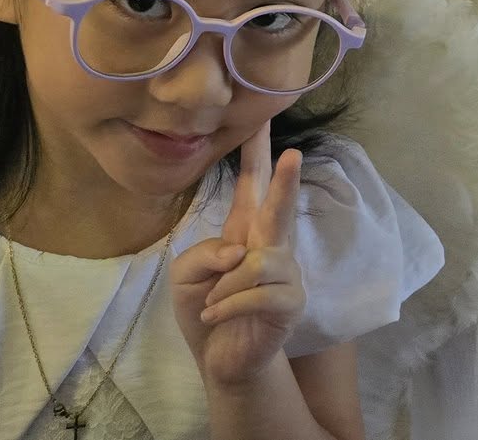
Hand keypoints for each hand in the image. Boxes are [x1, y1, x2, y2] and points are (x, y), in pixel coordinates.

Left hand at [170, 123, 304, 389]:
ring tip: (211, 305)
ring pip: (254, 264)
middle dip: (284, 181)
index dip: (258, 153)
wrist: (224, 357)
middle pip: (277, 207)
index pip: (252, 185)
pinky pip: (254, 293)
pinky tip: (216, 315)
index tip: (263, 119)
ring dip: (223, 287)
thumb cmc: (207, 309)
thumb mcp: (184, 277)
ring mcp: (285, 274)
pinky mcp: (289, 301)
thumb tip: (241, 253)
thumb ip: (203, 254)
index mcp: (245, 232)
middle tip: (292, 154)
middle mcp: (270, 246)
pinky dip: (227, 305)